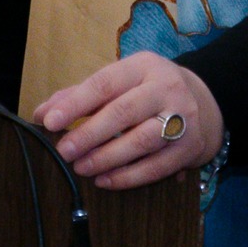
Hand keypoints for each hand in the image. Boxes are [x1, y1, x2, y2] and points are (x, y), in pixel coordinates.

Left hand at [32, 52, 223, 189]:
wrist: (204, 102)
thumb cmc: (148, 91)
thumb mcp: (121, 80)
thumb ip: (81, 95)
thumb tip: (43, 113)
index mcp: (144, 66)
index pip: (105, 83)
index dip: (75, 103)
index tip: (50, 121)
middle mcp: (166, 88)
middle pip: (124, 112)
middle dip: (89, 134)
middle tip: (64, 151)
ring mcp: (182, 118)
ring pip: (141, 141)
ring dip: (107, 157)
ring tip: (81, 167)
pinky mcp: (189, 147)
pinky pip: (156, 166)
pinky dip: (128, 176)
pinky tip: (105, 180)